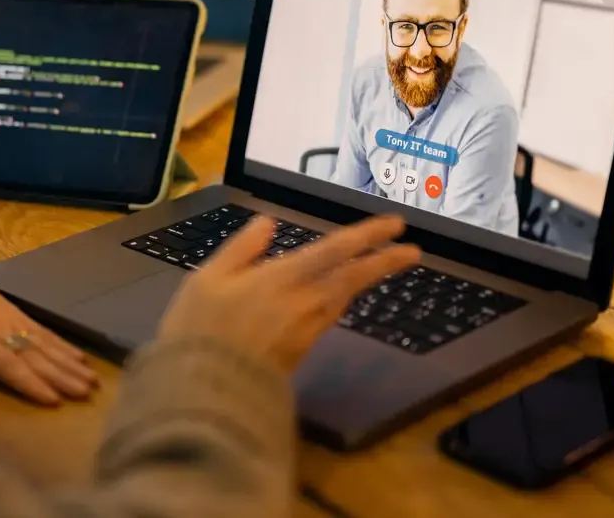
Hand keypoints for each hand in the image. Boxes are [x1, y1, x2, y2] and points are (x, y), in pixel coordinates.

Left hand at [0, 229, 97, 404]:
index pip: (2, 362)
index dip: (27, 381)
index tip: (52, 399)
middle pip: (31, 353)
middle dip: (60, 375)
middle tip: (86, 394)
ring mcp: (6, 315)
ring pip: (41, 342)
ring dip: (67, 362)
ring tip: (90, 380)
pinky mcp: (11, 309)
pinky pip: (40, 329)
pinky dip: (61, 344)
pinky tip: (78, 357)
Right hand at [158, 216, 418, 371]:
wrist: (208, 391)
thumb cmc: (200, 330)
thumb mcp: (207, 278)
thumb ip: (241, 248)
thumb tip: (266, 224)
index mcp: (283, 277)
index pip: (337, 249)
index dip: (369, 235)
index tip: (396, 225)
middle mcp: (304, 302)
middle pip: (355, 277)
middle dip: (386, 261)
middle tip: (413, 251)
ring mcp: (306, 330)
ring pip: (344, 297)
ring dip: (363, 281)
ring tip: (375, 268)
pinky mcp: (301, 351)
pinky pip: (328, 316)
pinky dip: (340, 299)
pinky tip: (336, 297)